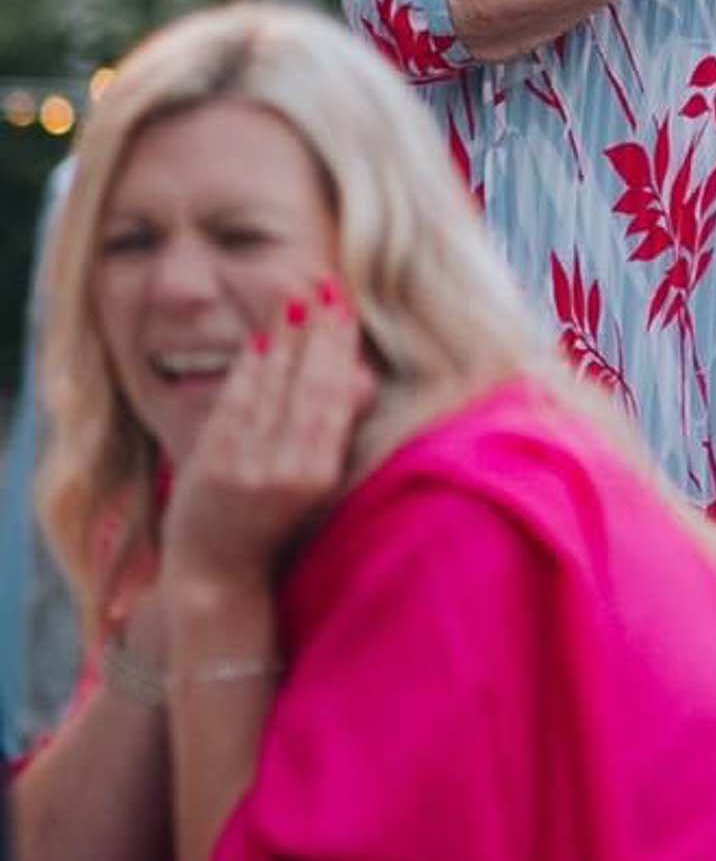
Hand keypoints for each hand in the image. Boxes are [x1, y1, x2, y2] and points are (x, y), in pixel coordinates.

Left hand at [161, 282, 377, 597]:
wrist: (216, 573)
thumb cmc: (274, 523)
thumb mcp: (316, 482)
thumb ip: (332, 430)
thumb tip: (361, 378)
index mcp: (320, 474)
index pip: (334, 397)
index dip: (340, 350)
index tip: (346, 310)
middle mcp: (286, 470)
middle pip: (307, 385)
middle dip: (317, 333)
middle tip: (326, 287)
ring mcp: (246, 468)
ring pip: (271, 388)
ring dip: (284, 338)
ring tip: (295, 299)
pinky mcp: (210, 465)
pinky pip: (233, 403)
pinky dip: (247, 367)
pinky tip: (259, 337)